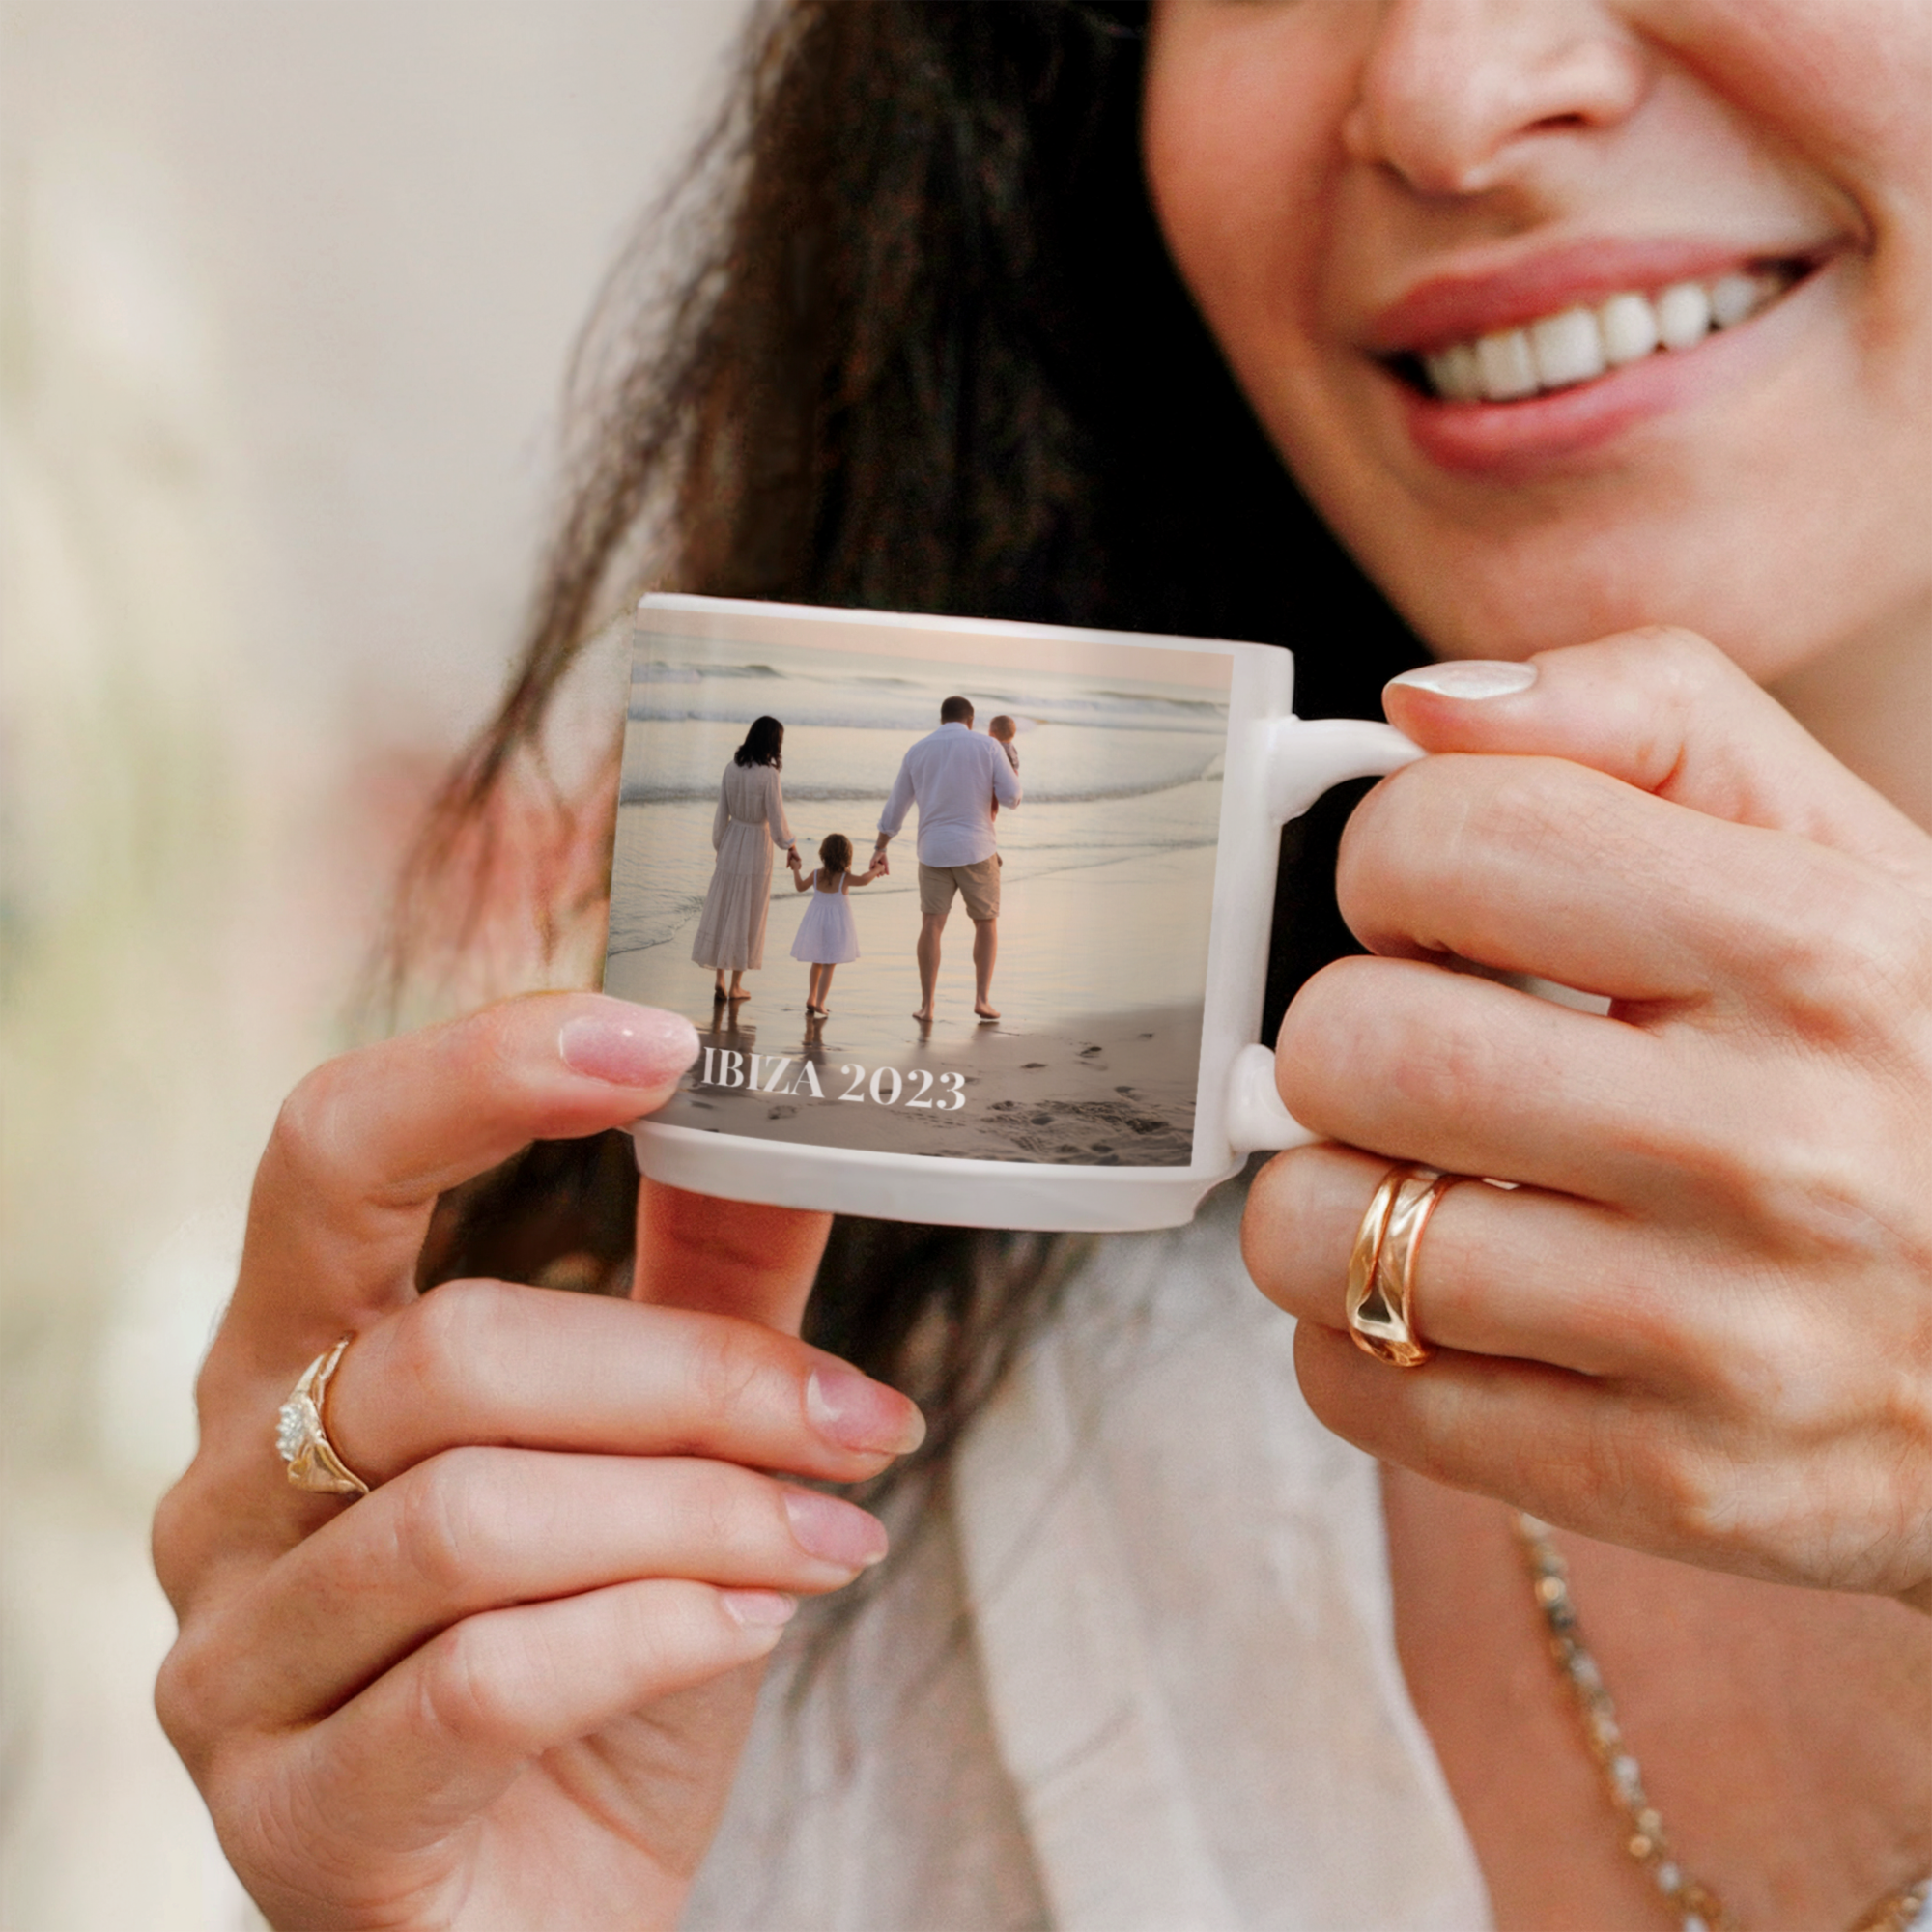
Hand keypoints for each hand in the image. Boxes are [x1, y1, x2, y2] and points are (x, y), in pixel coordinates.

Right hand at [153, 993, 923, 1927]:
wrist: (548, 1909)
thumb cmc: (593, 1659)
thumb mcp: (660, 1447)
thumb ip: (703, 1287)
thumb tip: (791, 1124)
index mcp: (297, 1356)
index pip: (328, 1154)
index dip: (482, 1074)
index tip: (664, 1042)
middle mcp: (228, 1488)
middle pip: (450, 1350)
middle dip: (692, 1378)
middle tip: (856, 1418)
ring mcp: (234, 1660)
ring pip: (478, 1516)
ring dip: (703, 1516)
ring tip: (830, 1539)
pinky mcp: (289, 1816)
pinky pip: (484, 1682)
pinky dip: (659, 1633)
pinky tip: (754, 1625)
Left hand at [1241, 629, 1931, 1610]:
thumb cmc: (1925, 1073)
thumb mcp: (1856, 860)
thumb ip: (1653, 723)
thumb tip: (1423, 708)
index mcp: (1815, 951)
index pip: (1447, 841)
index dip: (1392, 865)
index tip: (1434, 915)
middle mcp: (1773, 1149)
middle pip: (1354, 1045)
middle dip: (1342, 1038)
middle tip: (1418, 1057)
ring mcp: (1720, 1338)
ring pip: (1319, 1231)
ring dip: (1325, 1197)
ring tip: (1420, 1184)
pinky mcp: (1667, 1485)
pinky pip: (1357, 1387)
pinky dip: (1352, 1334)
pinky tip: (1451, 1302)